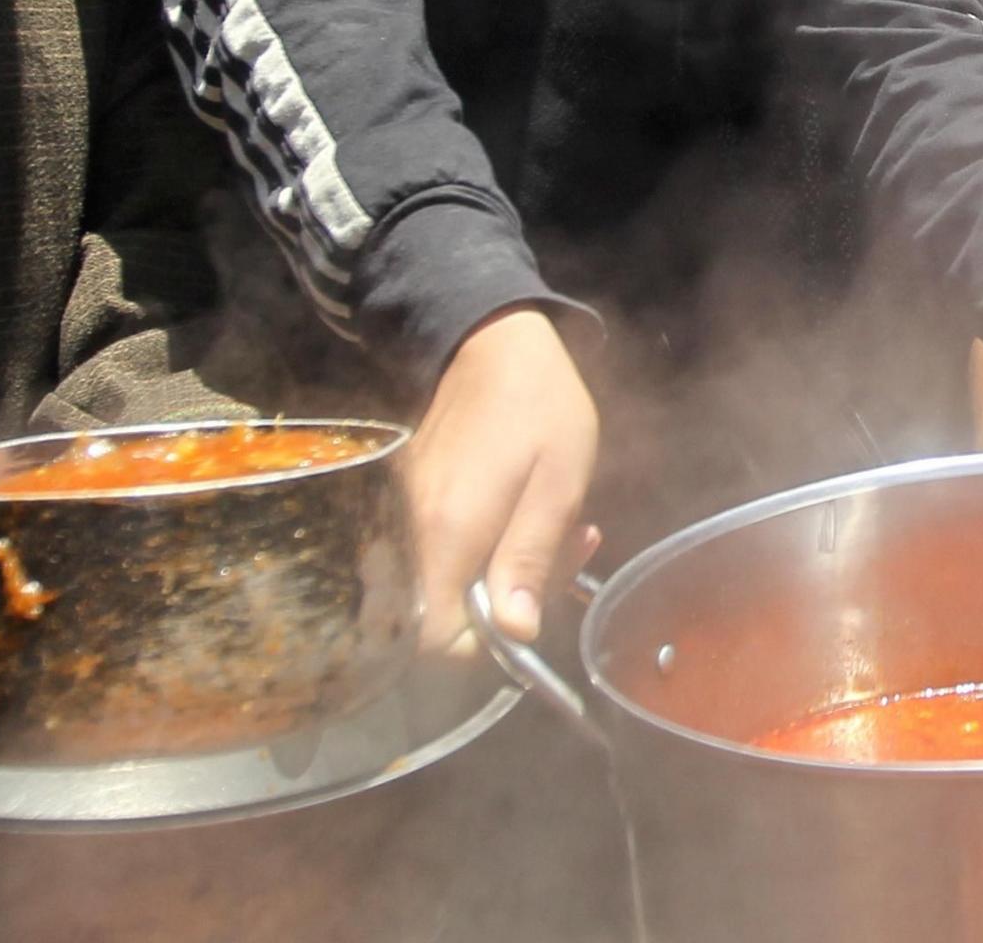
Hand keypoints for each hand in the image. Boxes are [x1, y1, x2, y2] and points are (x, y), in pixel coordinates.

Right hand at [400, 309, 597, 653]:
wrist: (490, 338)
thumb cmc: (539, 405)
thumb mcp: (557, 482)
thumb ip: (531, 558)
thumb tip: (518, 633)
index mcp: (449, 534)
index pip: (437, 639)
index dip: (485, 643)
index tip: (534, 605)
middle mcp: (413, 532)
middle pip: (445, 613)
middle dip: (514, 599)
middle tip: (575, 548)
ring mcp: (407, 514)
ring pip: (450, 580)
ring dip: (511, 568)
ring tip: (566, 527)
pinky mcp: (414, 498)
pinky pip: (446, 548)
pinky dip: (489, 544)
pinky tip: (531, 512)